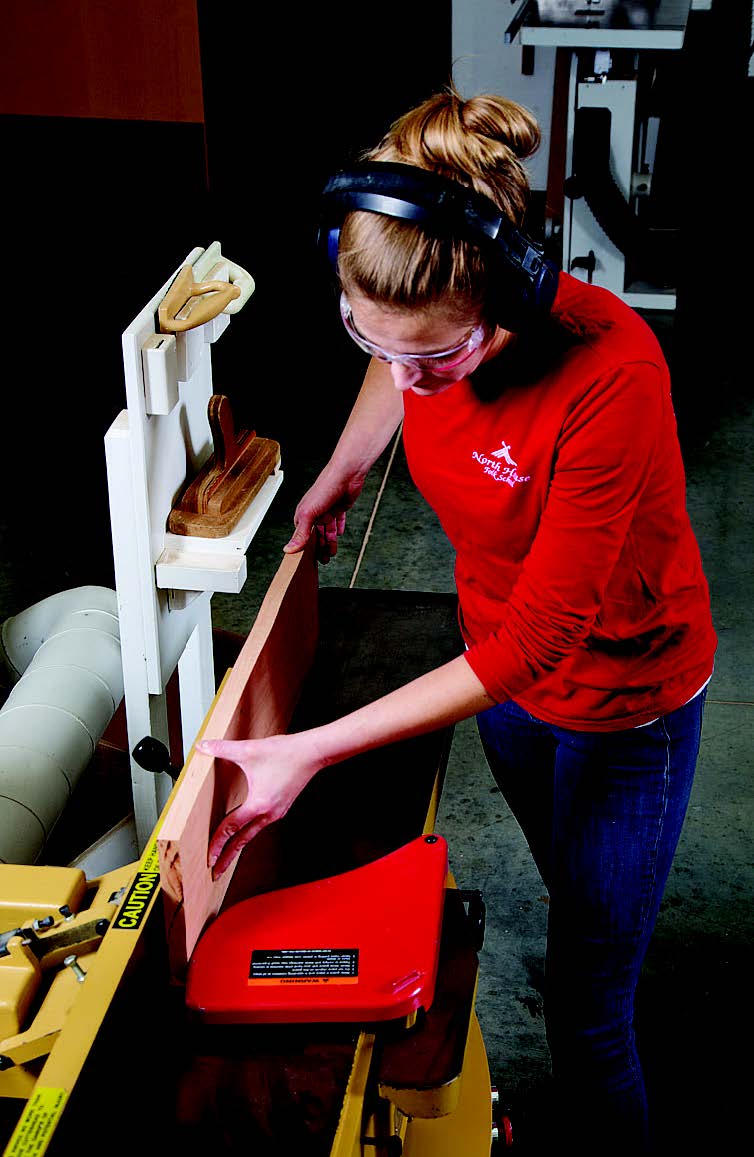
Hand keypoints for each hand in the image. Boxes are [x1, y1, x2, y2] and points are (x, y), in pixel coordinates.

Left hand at [195, 734, 322, 878]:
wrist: (312, 753)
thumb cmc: (286, 753)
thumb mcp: (249, 750)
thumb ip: (222, 749)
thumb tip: (203, 747)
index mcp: (258, 804)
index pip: (231, 828)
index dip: (217, 843)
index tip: (209, 857)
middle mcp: (268, 813)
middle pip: (242, 841)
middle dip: (227, 858)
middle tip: (216, 873)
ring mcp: (276, 812)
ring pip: (252, 834)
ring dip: (238, 846)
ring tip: (227, 854)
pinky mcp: (281, 807)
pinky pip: (261, 825)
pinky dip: (249, 832)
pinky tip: (245, 830)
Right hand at [283, 467, 365, 562]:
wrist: (346, 474)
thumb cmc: (325, 489)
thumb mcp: (309, 514)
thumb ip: (300, 534)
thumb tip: (288, 550)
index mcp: (303, 515)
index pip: (302, 536)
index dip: (306, 549)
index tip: (309, 561)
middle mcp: (314, 513)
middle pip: (316, 535)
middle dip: (320, 548)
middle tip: (324, 561)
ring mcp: (327, 510)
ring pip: (327, 530)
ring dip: (329, 542)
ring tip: (332, 553)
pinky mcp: (339, 507)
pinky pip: (338, 520)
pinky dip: (339, 528)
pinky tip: (340, 534)